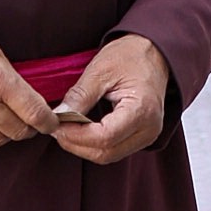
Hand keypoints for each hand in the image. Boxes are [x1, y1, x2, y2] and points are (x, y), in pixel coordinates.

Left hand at [50, 34, 169, 165]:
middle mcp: (149, 129)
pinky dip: (93, 144)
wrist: (154, 55)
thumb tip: (58, 116)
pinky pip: (113, 150)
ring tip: (65, 129)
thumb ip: (80, 96)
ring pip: (108, 155)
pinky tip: (79, 131)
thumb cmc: (130, 56)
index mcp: (142, 109)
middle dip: (76, 144)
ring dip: (83, 147)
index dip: (76, 135)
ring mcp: (147, 136)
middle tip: (56, 129)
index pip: (105, 136)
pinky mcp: (141, 138)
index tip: (57, 125)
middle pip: (106, 152)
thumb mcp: (101, 70)